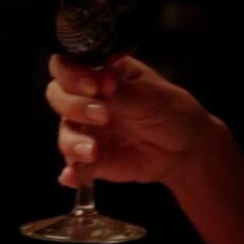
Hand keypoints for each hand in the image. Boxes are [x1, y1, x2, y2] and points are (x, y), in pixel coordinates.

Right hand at [46, 54, 213, 188]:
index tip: (94, 86)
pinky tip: (72, 177)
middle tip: (103, 115)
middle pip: (58, 96)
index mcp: (101, 74)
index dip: (73, 74)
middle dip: (74, 105)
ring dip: (73, 141)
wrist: (184, 150)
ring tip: (93, 151)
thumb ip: (125, 91)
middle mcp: (87, 99)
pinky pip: (73, 165)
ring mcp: (86, 129)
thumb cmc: (171, 112)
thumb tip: (103, 79)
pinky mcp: (89, 158)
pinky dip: (71, 172)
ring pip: (64, 131)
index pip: (69, 66)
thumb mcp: (153, 97)